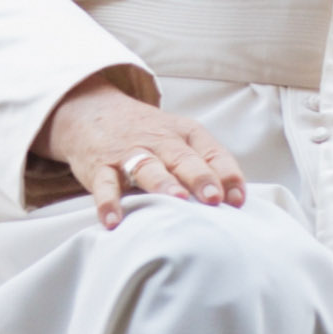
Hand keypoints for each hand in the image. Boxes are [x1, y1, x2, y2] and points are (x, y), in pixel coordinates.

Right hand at [37, 78, 248, 231]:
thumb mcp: (181, 139)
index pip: (212, 152)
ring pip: (147, 167)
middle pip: (182, 158)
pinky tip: (114, 221)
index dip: (227, 175)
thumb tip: (236, 200)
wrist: (95, 112)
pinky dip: (108, 202)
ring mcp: (129, 153)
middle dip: (199, 177)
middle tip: (213, 198)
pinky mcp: (100, 167)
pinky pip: (104, 184)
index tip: (237, 200)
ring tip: (176, 200)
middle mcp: (159, 141)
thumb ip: (207, 165)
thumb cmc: (149, 135)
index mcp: (185, 134)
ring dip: (162, 183)